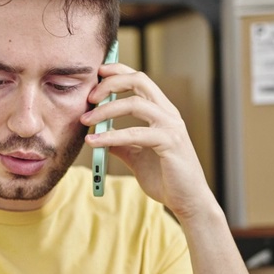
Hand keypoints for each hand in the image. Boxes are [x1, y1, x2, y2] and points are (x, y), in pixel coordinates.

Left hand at [82, 64, 215, 220]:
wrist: (188, 201)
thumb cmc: (165, 178)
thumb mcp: (136, 157)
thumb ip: (121, 143)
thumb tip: (97, 135)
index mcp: (162, 112)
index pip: (140, 80)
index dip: (118, 71)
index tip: (97, 75)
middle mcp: (168, 114)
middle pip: (139, 81)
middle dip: (111, 83)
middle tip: (89, 97)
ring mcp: (171, 127)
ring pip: (135, 104)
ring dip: (106, 110)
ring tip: (85, 120)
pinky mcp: (170, 143)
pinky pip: (135, 133)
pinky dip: (111, 135)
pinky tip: (94, 142)